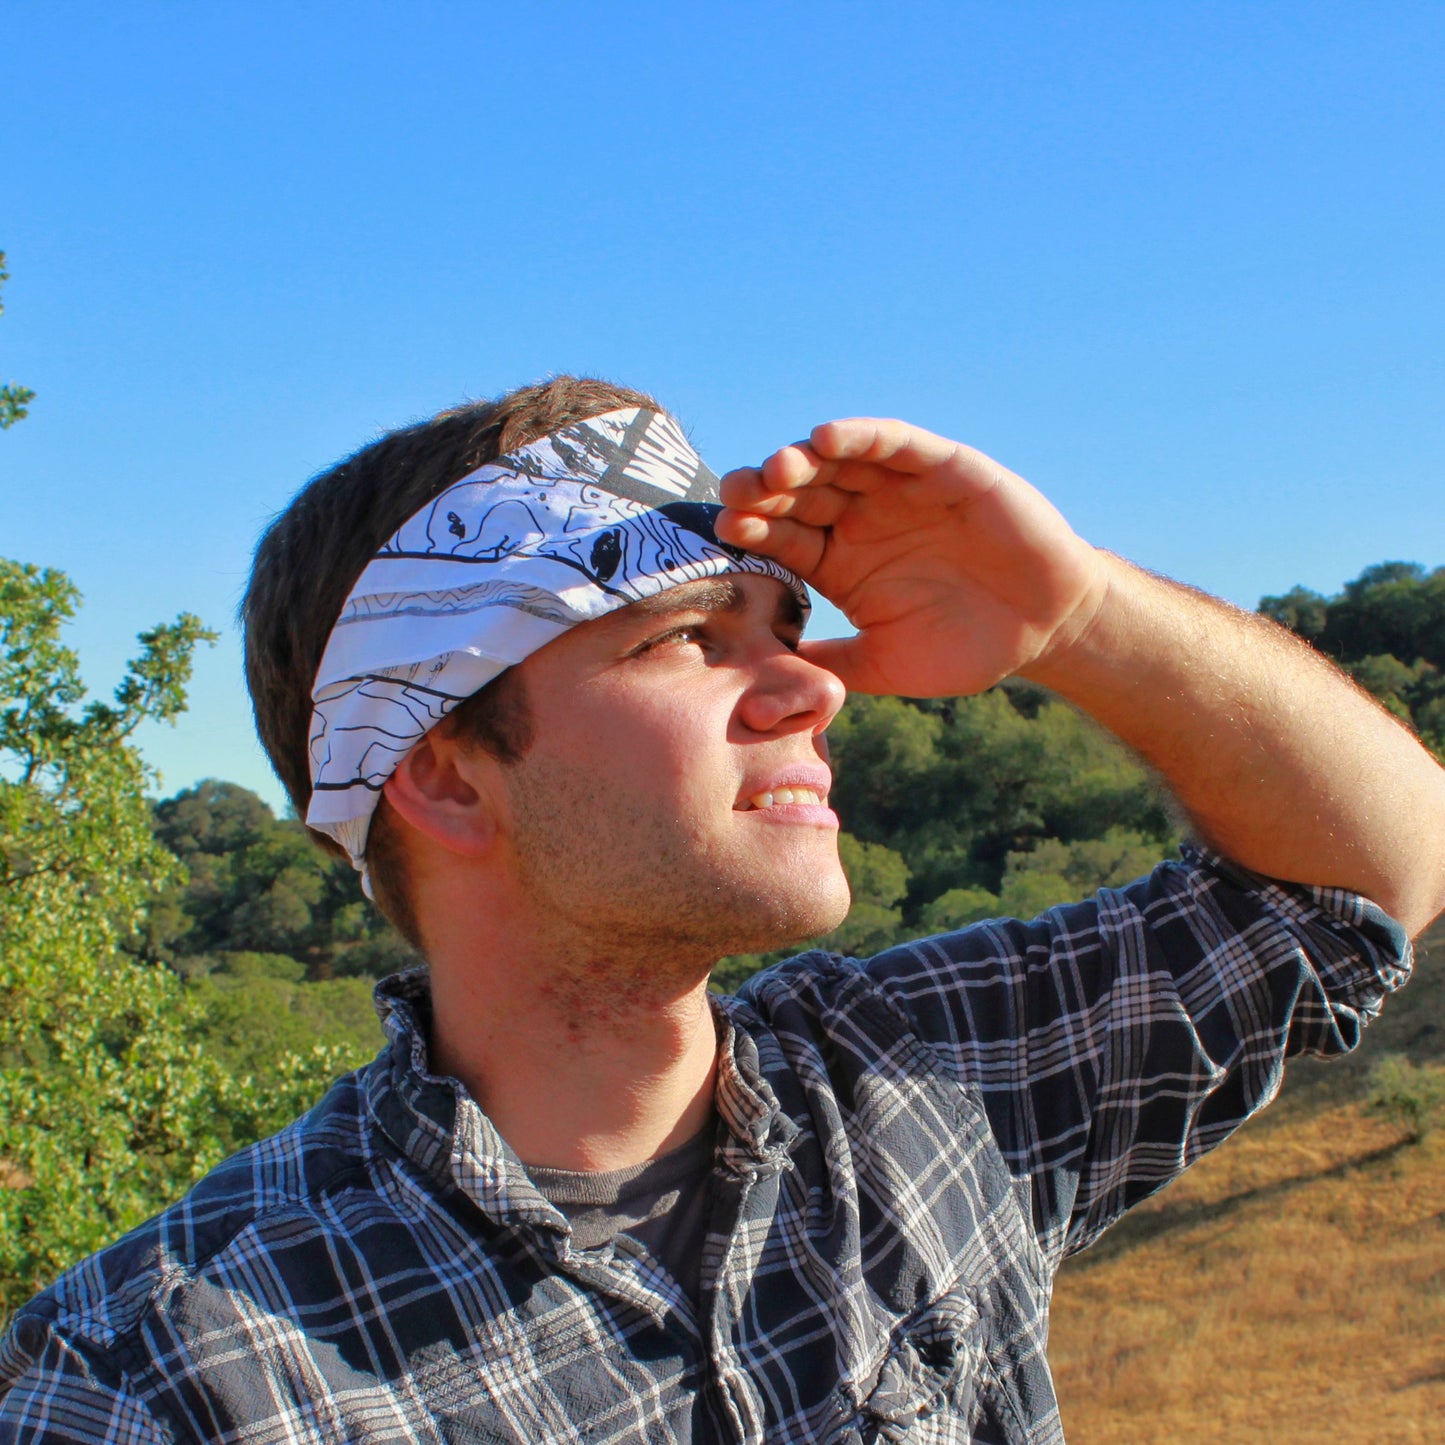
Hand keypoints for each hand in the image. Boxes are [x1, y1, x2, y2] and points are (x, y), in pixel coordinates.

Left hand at [717, 419, 1109, 696]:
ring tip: (775, 468)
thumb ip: (830, 667)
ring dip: (804, 460)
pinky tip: (827, 437)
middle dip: (765, 491)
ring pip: (839, 463)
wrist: (1046, 627)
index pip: (782, 538)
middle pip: (798, 494)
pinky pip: (896, 443)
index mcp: (838, 560)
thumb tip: (760, 692)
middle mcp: (860, 517)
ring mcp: (898, 489)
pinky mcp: (942, 467)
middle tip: (735, 494)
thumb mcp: (885, 666)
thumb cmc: (965, 647)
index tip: (724, 532)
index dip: (754, 532)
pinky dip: (862, 437)